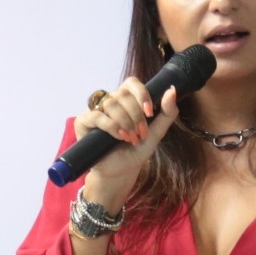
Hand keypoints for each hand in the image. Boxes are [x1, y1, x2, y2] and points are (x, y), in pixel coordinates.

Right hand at [76, 78, 181, 204]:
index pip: (132, 83)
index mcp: (127, 100)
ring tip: (130, 138)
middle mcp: (110, 101)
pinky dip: (111, 126)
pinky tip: (119, 137)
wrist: (121, 171)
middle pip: (122, 94)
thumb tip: (172, 90)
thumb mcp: (156, 132)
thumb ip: (167, 113)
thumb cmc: (136, 150)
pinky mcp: (83, 122)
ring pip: (110, 104)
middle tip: (140, 134)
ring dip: (125, 122)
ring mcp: (95, 110)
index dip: (142, 94)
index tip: (149, 112)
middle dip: (135, 115)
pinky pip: (96, 115)